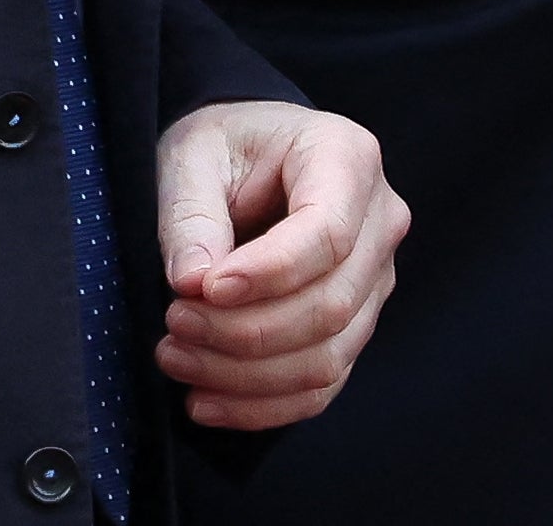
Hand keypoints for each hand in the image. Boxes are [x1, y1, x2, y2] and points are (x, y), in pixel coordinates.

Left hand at [153, 101, 408, 430]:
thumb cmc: (225, 146)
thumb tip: (191, 283)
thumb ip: (192, 213)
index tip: (201, 289)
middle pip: (329, 305)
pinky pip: (321, 385)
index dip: (266, 274)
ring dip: (244, 375)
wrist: (247, 157)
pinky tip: (204, 400)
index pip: (327, 234)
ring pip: (326, 356)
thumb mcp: (194, 155)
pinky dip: (261, 406)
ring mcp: (375, 278)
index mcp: (347, 157)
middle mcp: (379, 220)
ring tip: (175, 356)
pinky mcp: (356, 323)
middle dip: (242, 331)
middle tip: (172, 322)